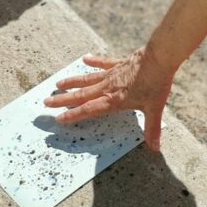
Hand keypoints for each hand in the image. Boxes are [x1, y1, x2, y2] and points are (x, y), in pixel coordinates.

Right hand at [43, 46, 174, 151]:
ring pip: (87, 79)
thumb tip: (155, 148)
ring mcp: (112, 74)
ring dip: (72, 82)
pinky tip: (84, 58)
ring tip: (58, 85)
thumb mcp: (154, 108)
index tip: (58, 119)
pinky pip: (103, 63)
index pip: (88, 110)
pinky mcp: (119, 63)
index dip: (72, 116)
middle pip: (81, 95)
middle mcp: (108, 87)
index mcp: (113, 100)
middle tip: (46, 102)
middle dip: (63, 100)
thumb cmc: (156, 83)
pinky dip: (94, 61)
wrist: (160, 58)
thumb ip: (151, 129)